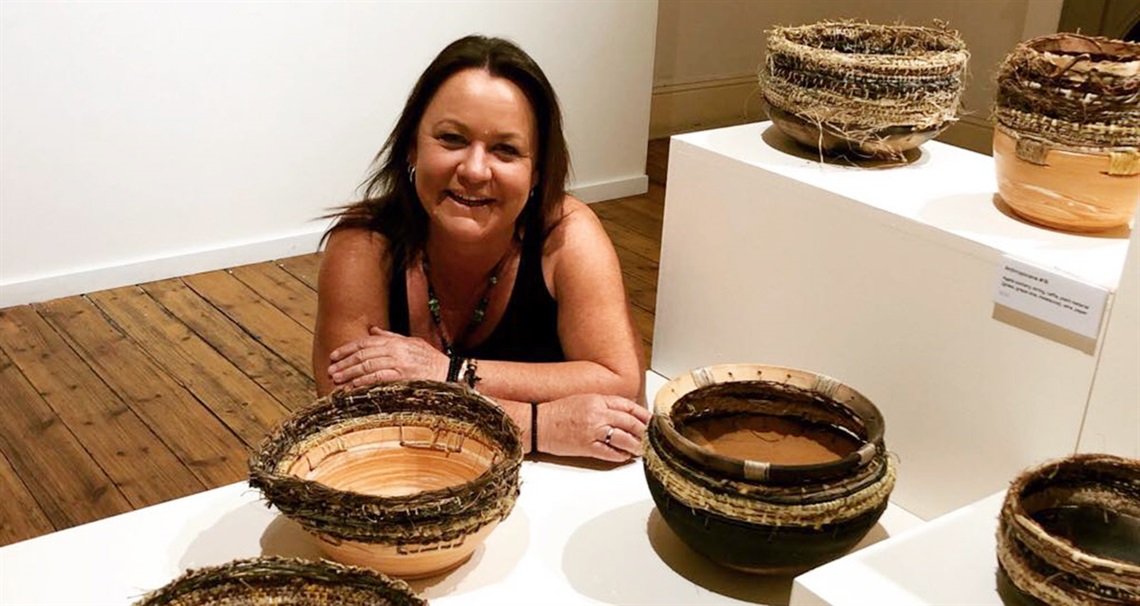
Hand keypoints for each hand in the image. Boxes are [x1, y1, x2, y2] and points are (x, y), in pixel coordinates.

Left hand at [328, 327, 448, 388]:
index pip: (366, 342)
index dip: (348, 348)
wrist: (450, 374)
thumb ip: (391, 336)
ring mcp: (399, 363)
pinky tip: (352, 387)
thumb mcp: (412, 343)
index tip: (334, 355)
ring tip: (337, 379)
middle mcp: (396, 349)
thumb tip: (372, 330)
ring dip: (349, 373)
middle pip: (363, 354)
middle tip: (331, 369)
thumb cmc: (432, 361)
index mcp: (397, 341)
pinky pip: (377, 378)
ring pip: (367, 366)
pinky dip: (362, 383)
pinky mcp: (402, 377)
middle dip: (345, 362)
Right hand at [538, 394, 650, 461]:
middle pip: (629, 422)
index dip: (643, 414)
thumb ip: (604, 405)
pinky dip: (620, 455)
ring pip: (623, 439)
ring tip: (641, 450)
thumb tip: (623, 414)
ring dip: (635, 446)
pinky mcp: (586, 447)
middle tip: (650, 437)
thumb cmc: (557, 411)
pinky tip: (625, 457)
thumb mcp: (584, 399)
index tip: (651, 420)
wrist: (537, 423)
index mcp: (598, 400)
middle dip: (643, 431)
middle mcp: (598, 414)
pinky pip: (609, 452)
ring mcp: (593, 431)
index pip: (628, 406)